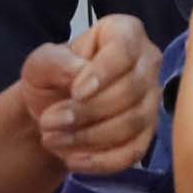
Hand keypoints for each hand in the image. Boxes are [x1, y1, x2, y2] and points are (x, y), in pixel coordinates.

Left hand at [17, 14, 160, 177]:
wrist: (53, 111)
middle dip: (86, 111)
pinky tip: (73, 160)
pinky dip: (101, 160)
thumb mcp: (40, 63)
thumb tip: (80, 74)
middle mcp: (148, 63)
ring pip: (131, 124)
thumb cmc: (52, 77)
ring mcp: (152, 101)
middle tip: (48, 122)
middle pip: (130, 90)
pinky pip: (134, 152)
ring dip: (88, 137)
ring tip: (53, 139)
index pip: (124, 49)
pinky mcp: (148, 134)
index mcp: (125, 32)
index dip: (102, 73)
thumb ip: (56, 62)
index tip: (74, 91)